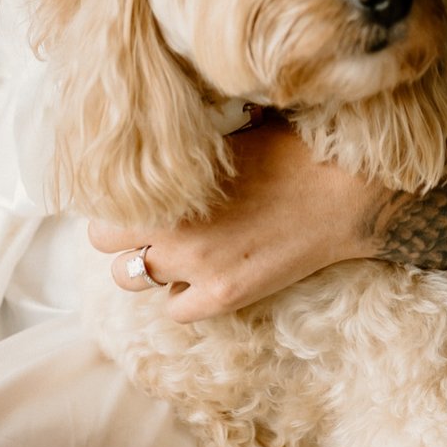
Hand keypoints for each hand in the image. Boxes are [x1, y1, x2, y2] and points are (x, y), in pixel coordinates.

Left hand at [87, 114, 385, 322]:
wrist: (343, 193)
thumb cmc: (290, 151)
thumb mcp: (227, 135)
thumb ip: (183, 151)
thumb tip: (158, 135)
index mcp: (169, 184)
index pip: (102, 199)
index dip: (115, 200)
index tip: (131, 198)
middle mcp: (173, 228)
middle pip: (105, 244)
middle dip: (121, 233)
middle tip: (147, 225)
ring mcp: (197, 267)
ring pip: (132, 280)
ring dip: (147, 266)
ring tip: (174, 252)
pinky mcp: (224, 296)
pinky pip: (175, 311)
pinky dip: (183, 297)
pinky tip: (203, 276)